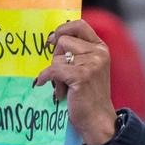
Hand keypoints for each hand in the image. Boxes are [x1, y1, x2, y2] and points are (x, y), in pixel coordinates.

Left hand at [33, 20, 117, 144]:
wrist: (97, 119)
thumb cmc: (88, 95)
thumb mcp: (88, 68)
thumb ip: (77, 53)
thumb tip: (52, 38)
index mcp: (100, 48)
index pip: (79, 25)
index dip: (63, 29)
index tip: (53, 40)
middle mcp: (98, 53)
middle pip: (63, 41)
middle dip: (56, 57)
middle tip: (61, 74)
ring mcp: (92, 64)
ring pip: (57, 57)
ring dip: (54, 72)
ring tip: (64, 86)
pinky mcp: (82, 76)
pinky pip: (53, 70)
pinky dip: (45, 77)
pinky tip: (44, 84)